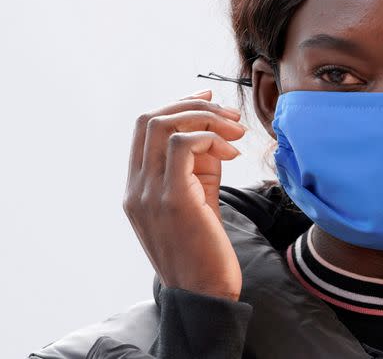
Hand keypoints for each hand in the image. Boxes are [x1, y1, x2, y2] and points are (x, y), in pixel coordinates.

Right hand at [123, 89, 246, 300]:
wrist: (206, 292)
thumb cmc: (205, 247)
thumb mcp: (199, 197)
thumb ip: (200, 164)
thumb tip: (215, 129)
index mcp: (137, 187)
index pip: (144, 129)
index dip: (177, 106)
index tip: (209, 101)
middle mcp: (135, 188)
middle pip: (149, 119)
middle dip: (193, 107)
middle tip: (230, 116)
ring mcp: (149, 193)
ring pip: (163, 124)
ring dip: (206, 118)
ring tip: (236, 132)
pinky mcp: (172, 199)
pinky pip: (183, 144)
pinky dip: (210, 137)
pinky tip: (233, 153)